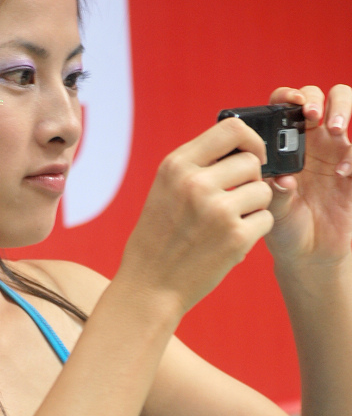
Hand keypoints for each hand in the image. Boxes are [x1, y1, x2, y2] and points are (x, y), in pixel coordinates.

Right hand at [121, 117, 273, 315]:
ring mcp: (218, 210)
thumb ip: (196, 166)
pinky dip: (254, 231)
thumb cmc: (158, 240)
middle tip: (235, 201)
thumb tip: (242, 148)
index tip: (252, 155)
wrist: (149, 287)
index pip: (231, 128)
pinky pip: (266, 219)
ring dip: (254, 207)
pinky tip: (231, 242)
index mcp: (176, 166)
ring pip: (263, 191)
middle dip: (250, 180)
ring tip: (229, 224)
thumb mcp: (164, 191)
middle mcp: (196, 183)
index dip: (251, 140)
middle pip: (251, 162)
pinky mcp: (236, 237)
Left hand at [265, 85, 351, 267]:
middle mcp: (312, 141)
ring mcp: (337, 152)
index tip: (290, 105)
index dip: (288, 96)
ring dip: (343, 109)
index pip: (286, 104)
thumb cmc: (284, 228)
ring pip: (346, 108)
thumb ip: (274, 194)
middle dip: (317, 98)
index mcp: (285, 144)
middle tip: (312, 116)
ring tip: (335, 130)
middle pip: (321, 97)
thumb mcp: (273, 212)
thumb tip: (281, 178)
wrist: (309, 253)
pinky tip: (341, 174)